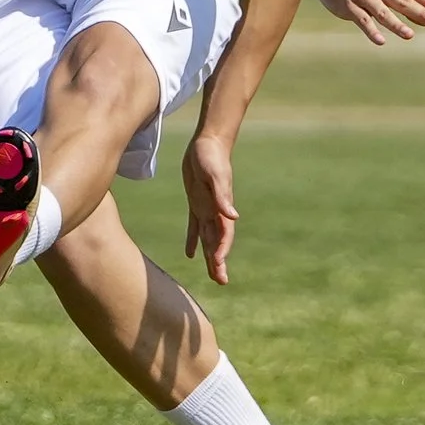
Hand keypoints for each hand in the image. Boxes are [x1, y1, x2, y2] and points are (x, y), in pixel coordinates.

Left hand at [181, 133, 240, 284]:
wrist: (208, 143)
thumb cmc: (211, 157)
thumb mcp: (215, 175)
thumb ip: (222, 196)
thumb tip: (233, 217)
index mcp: (221, 207)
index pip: (223, 234)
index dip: (221, 250)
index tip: (218, 266)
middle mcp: (215, 212)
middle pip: (217, 242)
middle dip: (219, 262)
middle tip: (221, 281)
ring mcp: (206, 208)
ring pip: (208, 239)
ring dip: (209, 256)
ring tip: (213, 274)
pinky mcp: (196, 202)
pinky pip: (195, 227)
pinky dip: (194, 241)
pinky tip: (191, 254)